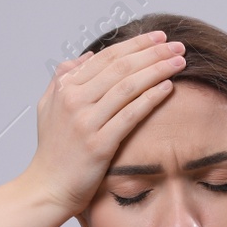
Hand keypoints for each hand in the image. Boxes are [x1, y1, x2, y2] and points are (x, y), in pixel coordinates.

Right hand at [19, 30, 186, 217]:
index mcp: (65, 88)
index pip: (106, 57)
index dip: (136, 44)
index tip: (159, 38)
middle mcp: (74, 101)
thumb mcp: (48, 106)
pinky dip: (150, 99)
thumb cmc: (52, 150)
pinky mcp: (99, 145)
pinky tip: (167, 88)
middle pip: (120, 67)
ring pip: (127, 87)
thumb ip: (64, 77)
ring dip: (157, 70)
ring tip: (179, 62)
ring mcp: (86, 122)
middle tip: (178, 45)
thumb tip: (88, 55)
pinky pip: (129, 115)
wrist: (46, 188)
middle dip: (153, 52)